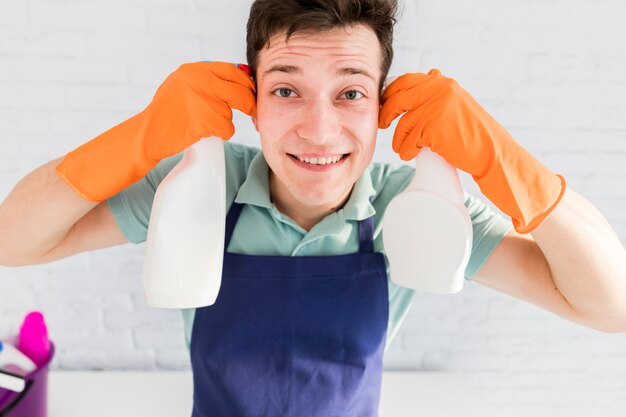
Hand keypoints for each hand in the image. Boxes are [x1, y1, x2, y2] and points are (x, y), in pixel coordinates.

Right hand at [144, 61, 255, 159]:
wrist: (148, 133)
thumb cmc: (168, 110)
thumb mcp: (183, 84)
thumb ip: (208, 78)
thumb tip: (243, 74)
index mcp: (194, 70)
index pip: (232, 71)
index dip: (246, 83)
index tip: (252, 92)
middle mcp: (196, 81)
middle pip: (238, 91)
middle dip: (249, 103)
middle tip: (253, 112)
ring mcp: (199, 101)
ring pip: (230, 113)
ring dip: (225, 122)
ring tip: (205, 124)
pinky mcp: (201, 121)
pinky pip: (226, 128)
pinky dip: (222, 133)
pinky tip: (205, 132)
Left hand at [379, 69, 565, 232]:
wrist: (492, 152)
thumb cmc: (473, 132)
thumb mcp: (458, 103)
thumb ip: (440, 91)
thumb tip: (427, 75)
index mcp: (442, 82)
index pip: (405, 81)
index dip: (390, 93)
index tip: (384, 105)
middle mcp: (438, 89)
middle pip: (398, 99)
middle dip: (386, 113)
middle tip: (380, 124)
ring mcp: (435, 107)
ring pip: (403, 124)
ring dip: (398, 139)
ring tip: (401, 148)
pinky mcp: (433, 127)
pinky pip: (409, 139)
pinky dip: (405, 150)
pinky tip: (408, 155)